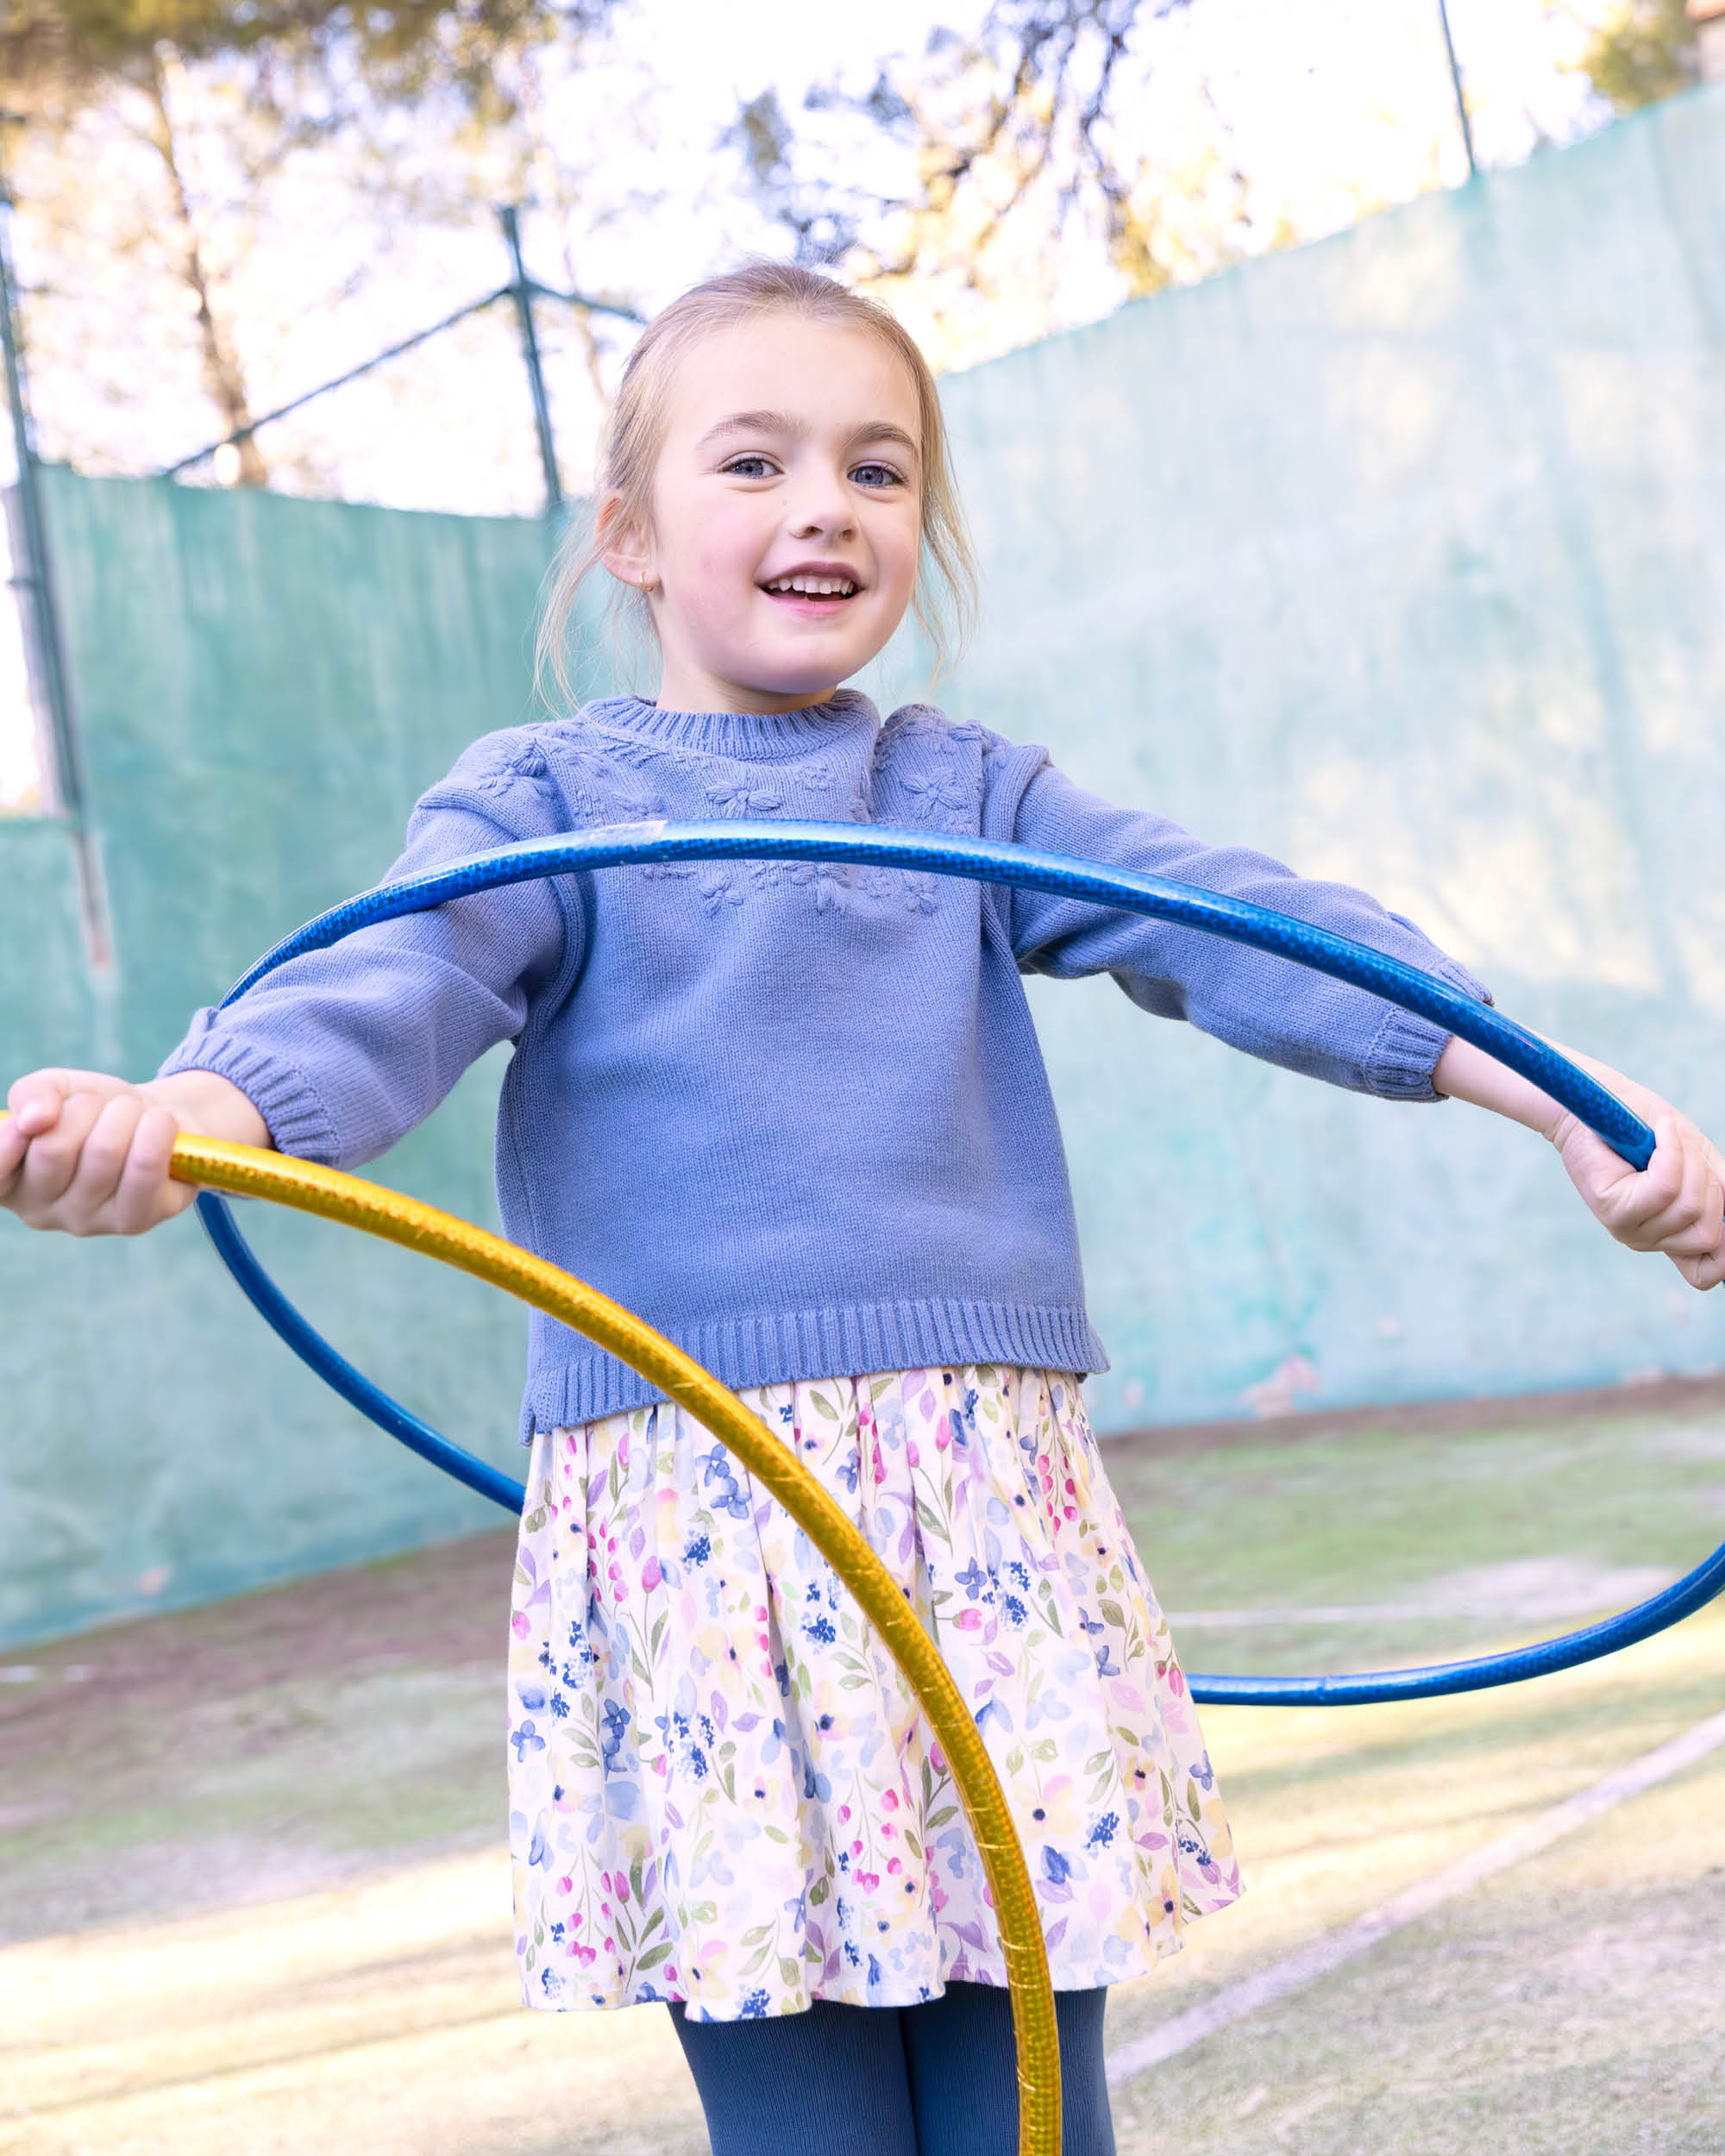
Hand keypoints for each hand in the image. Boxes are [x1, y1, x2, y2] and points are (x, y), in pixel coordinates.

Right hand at [0, 1068, 267, 1236]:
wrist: (157, 1119)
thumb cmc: (96, 1110)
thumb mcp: (57, 1090)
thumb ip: (32, 1095)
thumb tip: (35, 1118)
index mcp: (11, 1181)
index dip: (8, 1141)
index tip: (33, 1120)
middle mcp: (42, 1211)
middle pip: (54, 1146)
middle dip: (85, 1108)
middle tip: (101, 1106)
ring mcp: (88, 1221)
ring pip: (104, 1151)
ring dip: (124, 1114)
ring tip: (132, 1114)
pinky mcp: (134, 1221)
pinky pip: (145, 1168)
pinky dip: (156, 1130)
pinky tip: (159, 1125)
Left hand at [1551, 1087, 1724, 1290]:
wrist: (1606, 1102)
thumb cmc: (1653, 1130)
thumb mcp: (1700, 1164)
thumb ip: (1720, 1194)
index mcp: (1671, 1235)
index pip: (1704, 1274)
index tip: (1722, 1207)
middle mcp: (1648, 1239)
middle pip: (1708, 1233)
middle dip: (1711, 1184)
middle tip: (1687, 1151)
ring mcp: (1627, 1228)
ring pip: (1689, 1208)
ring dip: (1690, 1162)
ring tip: (1668, 1138)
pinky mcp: (1612, 1208)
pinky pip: (1663, 1188)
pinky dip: (1671, 1153)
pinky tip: (1661, 1132)